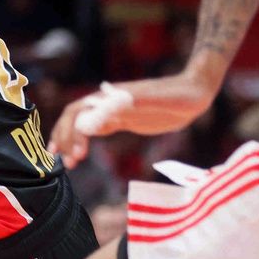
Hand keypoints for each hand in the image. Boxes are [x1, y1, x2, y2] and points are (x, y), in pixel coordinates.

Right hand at [47, 73, 216, 168]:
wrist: (193, 94)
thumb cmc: (177, 95)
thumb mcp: (155, 99)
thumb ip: (130, 102)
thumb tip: (101, 107)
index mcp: (110, 97)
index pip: (78, 112)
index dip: (72, 132)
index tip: (78, 154)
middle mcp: (107, 103)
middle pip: (74, 118)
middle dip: (65, 139)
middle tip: (66, 164)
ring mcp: (114, 112)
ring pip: (81, 124)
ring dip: (69, 141)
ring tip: (65, 163)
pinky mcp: (123, 120)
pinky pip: (95, 130)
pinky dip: (83, 141)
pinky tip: (79, 154)